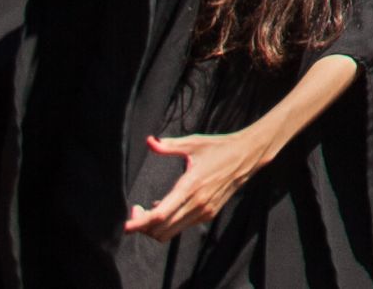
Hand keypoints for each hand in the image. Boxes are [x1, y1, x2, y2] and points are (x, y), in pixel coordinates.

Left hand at [128, 121, 282, 236]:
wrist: (248, 156)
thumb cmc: (219, 147)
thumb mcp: (193, 143)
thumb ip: (169, 145)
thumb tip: (150, 141)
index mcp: (190, 185)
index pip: (159, 215)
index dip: (139, 223)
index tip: (124, 225)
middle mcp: (197, 203)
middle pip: (160, 229)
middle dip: (142, 226)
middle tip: (134, 211)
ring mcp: (204, 211)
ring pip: (170, 232)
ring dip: (154, 227)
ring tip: (147, 211)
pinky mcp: (208, 214)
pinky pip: (181, 227)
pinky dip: (168, 223)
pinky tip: (165, 206)